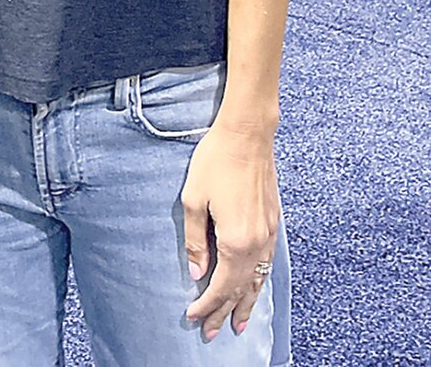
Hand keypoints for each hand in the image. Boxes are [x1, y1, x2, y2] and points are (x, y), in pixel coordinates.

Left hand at [182, 122, 279, 340]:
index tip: (194, 319)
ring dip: (246, 303)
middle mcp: (257, 243)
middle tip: (213, 334)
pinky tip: (253, 287)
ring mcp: (269, 234)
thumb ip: (194, 240)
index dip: (207, 305)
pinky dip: (258, 282)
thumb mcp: (193, 199)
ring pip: (258, 280)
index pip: (220, 286)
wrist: (248, 134)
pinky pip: (266, 264)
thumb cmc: (216, 161)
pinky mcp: (273, 223)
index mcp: (235, 241)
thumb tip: (196, 272)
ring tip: (238, 323)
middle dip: (226, 313)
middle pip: (241, 289)